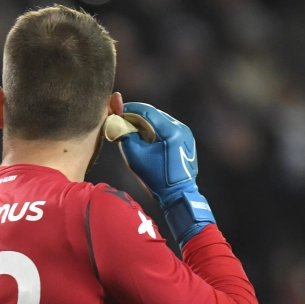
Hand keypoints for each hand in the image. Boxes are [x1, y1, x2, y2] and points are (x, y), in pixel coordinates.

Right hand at [117, 102, 214, 244]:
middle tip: (123, 120)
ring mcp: (186, 133)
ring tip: (133, 128)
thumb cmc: (156, 179)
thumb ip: (126, 137)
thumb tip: (117, 124)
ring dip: (147, 122)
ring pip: (161, 120)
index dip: (130, 109)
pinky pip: (168, 128)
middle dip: (138, 116)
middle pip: (155, 114)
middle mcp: (181, 127)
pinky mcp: (187, 139)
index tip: (118, 111)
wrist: (178, 194)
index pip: (147, 111)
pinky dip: (156, 129)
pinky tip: (147, 137)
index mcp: (170, 130)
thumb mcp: (135, 158)